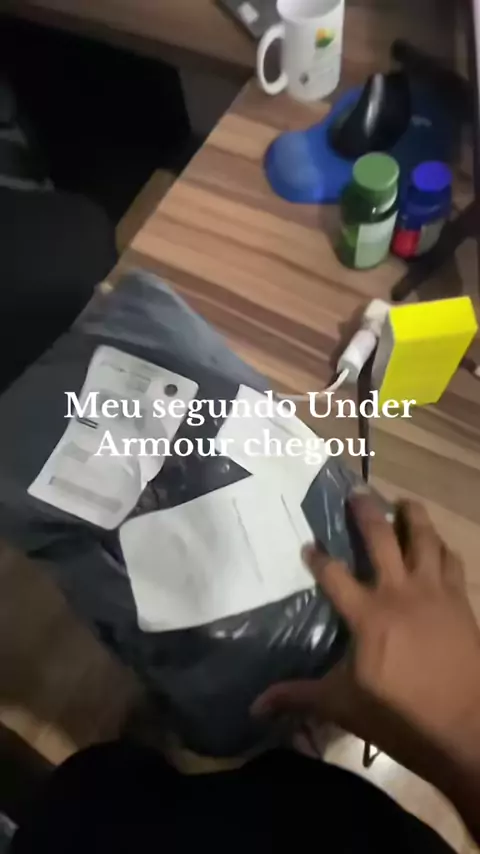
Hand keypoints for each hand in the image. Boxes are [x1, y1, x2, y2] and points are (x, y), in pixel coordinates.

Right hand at [253, 495, 479, 766]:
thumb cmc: (400, 716)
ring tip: (403, 502)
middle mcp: (400, 593)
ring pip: (424, 539)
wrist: (467, 728)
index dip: (318, 557)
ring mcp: (434, 593)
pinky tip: (437, 543)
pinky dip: (442, 547)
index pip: (334, 574)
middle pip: (381, 538)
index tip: (308, 545)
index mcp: (368, 615)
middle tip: (357, 492)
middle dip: (366, 512)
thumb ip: (299, 696)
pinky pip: (451, 561)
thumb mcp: (344, 706)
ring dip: (413, 516)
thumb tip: (254, 705)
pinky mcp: (460, 601)